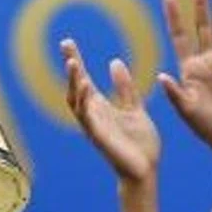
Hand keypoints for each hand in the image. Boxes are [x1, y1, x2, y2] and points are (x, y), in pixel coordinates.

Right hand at [61, 39, 158, 185]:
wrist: (146, 170)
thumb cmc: (140, 144)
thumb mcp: (135, 108)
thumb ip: (125, 88)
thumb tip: (114, 61)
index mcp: (101, 107)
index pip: (84, 79)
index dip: (76, 60)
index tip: (67, 42)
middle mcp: (93, 115)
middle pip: (74, 86)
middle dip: (69, 66)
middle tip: (65, 44)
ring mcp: (94, 126)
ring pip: (76, 101)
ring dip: (73, 81)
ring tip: (72, 61)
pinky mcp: (99, 137)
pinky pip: (87, 117)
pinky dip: (83, 101)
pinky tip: (85, 85)